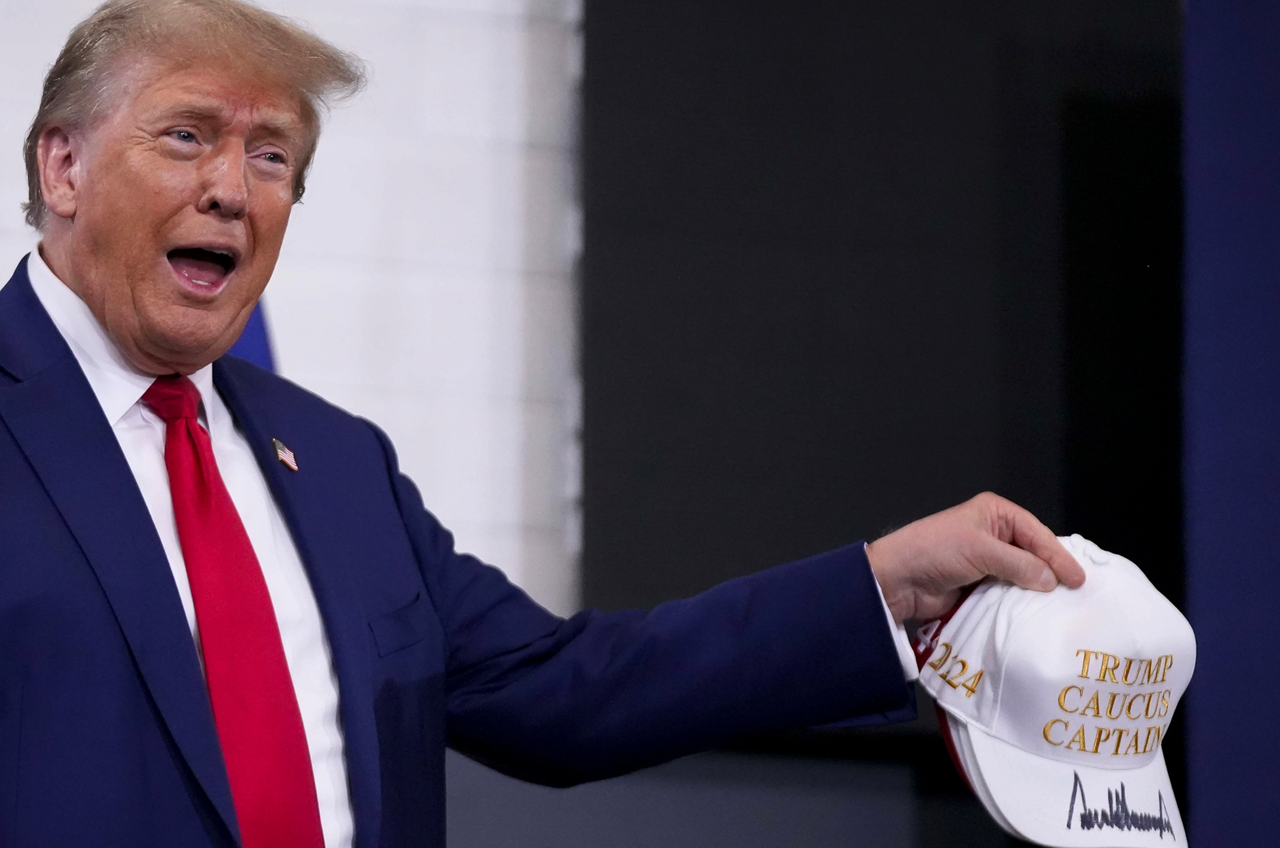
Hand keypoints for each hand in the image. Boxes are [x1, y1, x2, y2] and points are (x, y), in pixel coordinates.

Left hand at [865, 492, 1085, 622]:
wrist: (898, 580)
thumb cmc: (935, 552)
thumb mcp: (980, 551)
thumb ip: (1019, 565)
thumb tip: (1051, 581)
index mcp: (995, 513)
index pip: (1036, 533)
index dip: (1058, 555)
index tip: (1078, 579)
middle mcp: (994, 533)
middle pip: (1033, 553)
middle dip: (1052, 571)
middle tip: (1078, 592)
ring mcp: (988, 560)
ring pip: (1023, 574)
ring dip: (1038, 589)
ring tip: (1063, 605)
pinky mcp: (981, 584)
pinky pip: (1009, 591)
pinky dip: (1022, 601)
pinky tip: (1038, 612)